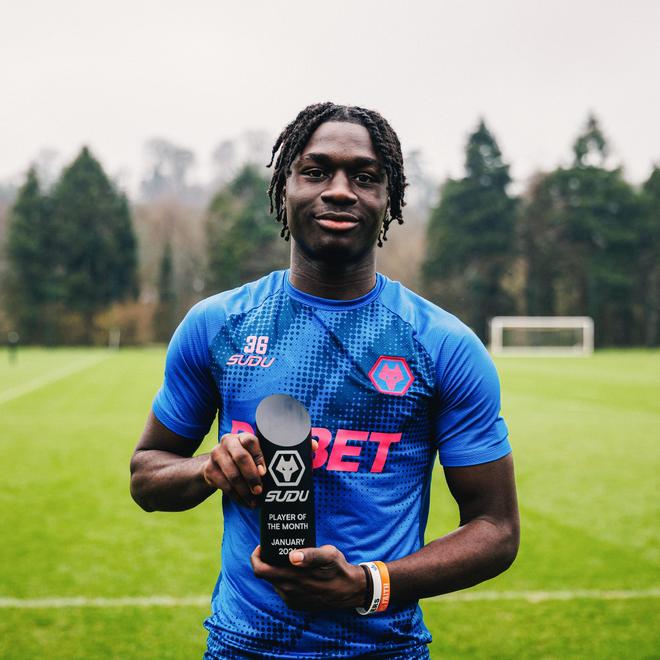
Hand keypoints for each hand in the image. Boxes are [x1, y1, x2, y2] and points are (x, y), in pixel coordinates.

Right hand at [202, 436, 319, 507]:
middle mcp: (228, 441)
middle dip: (251, 476)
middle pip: (239, 457)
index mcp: (244, 435)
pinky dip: (235, 496)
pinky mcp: (208, 470)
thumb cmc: (250, 460)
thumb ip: (286, 448)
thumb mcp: (262, 452)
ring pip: (230, 474)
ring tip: (255, 501)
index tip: (266, 472)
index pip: (251, 440)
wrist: (216, 468)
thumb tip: (314, 445)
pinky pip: (222, 485)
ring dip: (244, 490)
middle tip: (260, 491)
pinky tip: (244, 503)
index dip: (259, 456)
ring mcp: (216, 455)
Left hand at [250, 544, 365, 610]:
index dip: (257, 557)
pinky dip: (284, 580)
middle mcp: (288, 591)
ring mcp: (291, 599)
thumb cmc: (338, 569)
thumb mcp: (329, 555)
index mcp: (293, 577)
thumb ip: (311, 554)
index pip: (260, 570)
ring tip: (288, 560)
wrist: (350, 591)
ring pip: (274, 582)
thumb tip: (293, 557)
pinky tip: (296, 572)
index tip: (263, 546)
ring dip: (277, 571)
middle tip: (277, 550)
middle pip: (265, 575)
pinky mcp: (296, 605)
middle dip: (268, 561)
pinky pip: (283, 590)